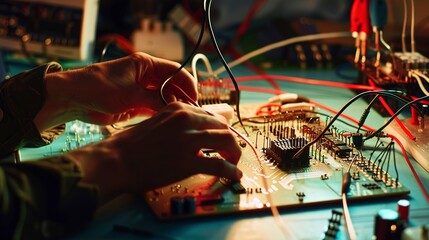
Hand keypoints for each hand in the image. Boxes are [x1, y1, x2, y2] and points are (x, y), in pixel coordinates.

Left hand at [35, 52, 196, 130]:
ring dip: (172, 107)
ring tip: (183, 119)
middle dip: (182, 96)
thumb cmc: (99, 87)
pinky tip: (169, 122)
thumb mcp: (131, 93)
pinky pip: (153, 108)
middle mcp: (144, 76)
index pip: (174, 70)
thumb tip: (174, 107)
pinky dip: (161, 114)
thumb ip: (154, 99)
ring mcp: (139, 91)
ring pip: (163, 97)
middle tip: (192, 112)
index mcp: (144, 64)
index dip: (187, 82)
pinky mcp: (133, 104)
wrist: (74, 99)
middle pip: (171, 85)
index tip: (195, 96)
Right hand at [68, 102, 242, 202]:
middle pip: (223, 126)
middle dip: (231, 141)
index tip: (223, 139)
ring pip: (227, 141)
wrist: (115, 160)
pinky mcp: (188, 161)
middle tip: (231, 152)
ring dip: (234, 153)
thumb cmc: (131, 145)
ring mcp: (188, 139)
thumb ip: (178, 124)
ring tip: (234, 163)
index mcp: (178, 108)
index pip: (211, 116)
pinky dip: (230, 171)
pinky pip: (219, 165)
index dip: (220, 129)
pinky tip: (233, 176)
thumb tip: (195, 132)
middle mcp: (186, 119)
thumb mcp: (158, 123)